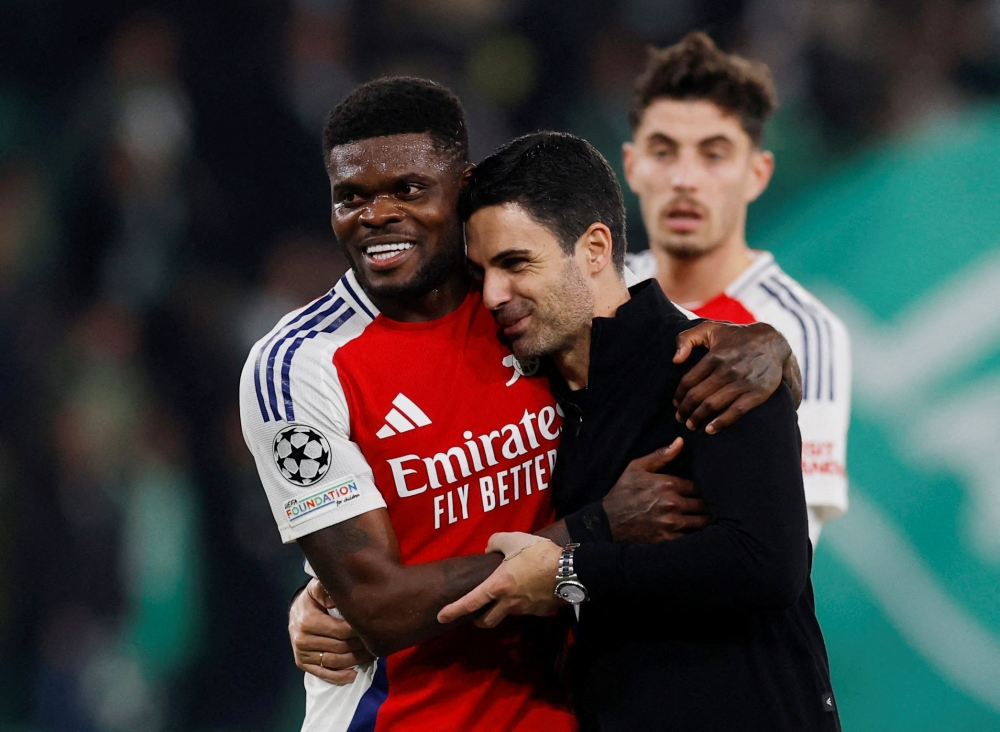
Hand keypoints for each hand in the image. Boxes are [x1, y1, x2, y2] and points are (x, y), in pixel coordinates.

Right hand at [289, 578, 375, 683]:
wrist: (296, 612)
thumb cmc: (313, 600)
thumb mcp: (317, 589)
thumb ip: (326, 589)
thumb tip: (337, 597)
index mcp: (308, 620)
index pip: (341, 630)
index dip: (359, 631)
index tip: (373, 628)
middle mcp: (303, 638)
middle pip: (340, 647)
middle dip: (361, 646)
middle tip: (377, 643)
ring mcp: (302, 653)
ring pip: (334, 661)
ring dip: (355, 661)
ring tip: (371, 656)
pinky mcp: (302, 662)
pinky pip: (323, 673)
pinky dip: (340, 676)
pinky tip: (354, 675)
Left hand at [437, 534, 562, 627]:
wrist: (570, 570)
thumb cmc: (538, 554)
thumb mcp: (513, 539)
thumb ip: (496, 542)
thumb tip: (490, 550)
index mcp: (498, 586)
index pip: (470, 603)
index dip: (453, 611)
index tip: (441, 617)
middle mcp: (509, 603)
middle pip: (487, 621)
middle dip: (478, 620)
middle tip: (476, 614)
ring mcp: (525, 610)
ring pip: (508, 614)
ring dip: (503, 608)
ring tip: (509, 593)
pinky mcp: (540, 611)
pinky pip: (527, 609)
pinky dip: (524, 602)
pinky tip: (531, 589)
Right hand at [603, 438, 708, 542]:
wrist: (607, 522)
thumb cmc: (623, 493)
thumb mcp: (637, 468)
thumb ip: (661, 455)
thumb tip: (681, 441)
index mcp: (668, 484)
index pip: (698, 486)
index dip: (701, 489)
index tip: (700, 492)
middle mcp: (673, 503)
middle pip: (703, 504)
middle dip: (704, 505)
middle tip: (706, 506)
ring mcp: (671, 523)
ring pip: (701, 522)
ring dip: (703, 520)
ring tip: (703, 519)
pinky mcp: (668, 539)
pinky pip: (692, 537)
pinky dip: (696, 535)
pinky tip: (694, 533)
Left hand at [673, 321, 798, 433]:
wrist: (772, 342)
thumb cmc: (736, 336)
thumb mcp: (710, 328)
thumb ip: (686, 339)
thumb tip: (675, 360)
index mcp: (714, 356)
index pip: (688, 381)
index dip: (679, 396)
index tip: (676, 404)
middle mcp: (727, 370)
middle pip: (697, 396)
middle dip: (685, 410)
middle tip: (680, 418)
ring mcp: (742, 382)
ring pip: (712, 405)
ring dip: (698, 418)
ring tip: (691, 425)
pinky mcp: (757, 393)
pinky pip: (735, 411)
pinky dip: (721, 423)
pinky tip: (710, 430)